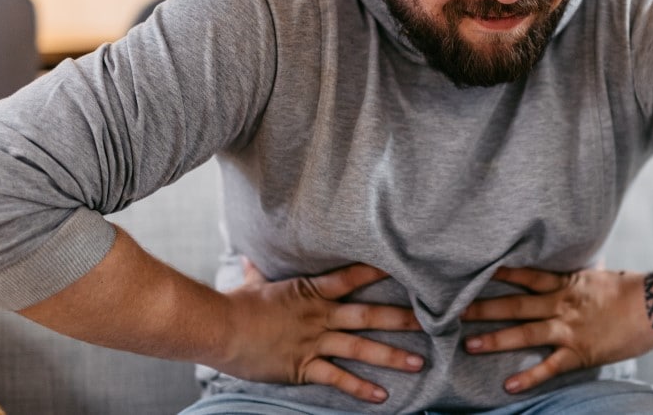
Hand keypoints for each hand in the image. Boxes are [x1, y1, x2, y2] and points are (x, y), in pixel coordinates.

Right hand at [217, 260, 423, 403]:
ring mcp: (313, 342)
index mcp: (310, 291)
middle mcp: (319, 316)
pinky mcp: (303, 366)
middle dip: (402, 319)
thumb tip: (250, 257)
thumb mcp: (251, 283)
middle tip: (434, 321)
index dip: (379, 271)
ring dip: (391, 356)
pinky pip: (337, 378)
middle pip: (368, 315)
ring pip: (360, 348)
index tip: (407, 267)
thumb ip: (259, 271)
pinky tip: (382, 396)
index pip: (352, 277)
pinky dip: (360, 388)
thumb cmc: (235, 304)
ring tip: (419, 362)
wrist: (218, 328)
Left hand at [460, 267, 652, 392]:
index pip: (525, 276)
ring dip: (495, 339)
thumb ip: (578, 279)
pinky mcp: (580, 352)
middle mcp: (561, 304)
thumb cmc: (632, 289)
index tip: (473, 271)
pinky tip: (509, 386)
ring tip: (469, 345)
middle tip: (454, 310)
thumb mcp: (599, 277)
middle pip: (515, 305)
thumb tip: (571, 271)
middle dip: (483, 308)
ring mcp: (569, 329)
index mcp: (566, 284)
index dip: (499, 274)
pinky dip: (529, 378)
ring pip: (525, 333)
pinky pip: (550, 367)